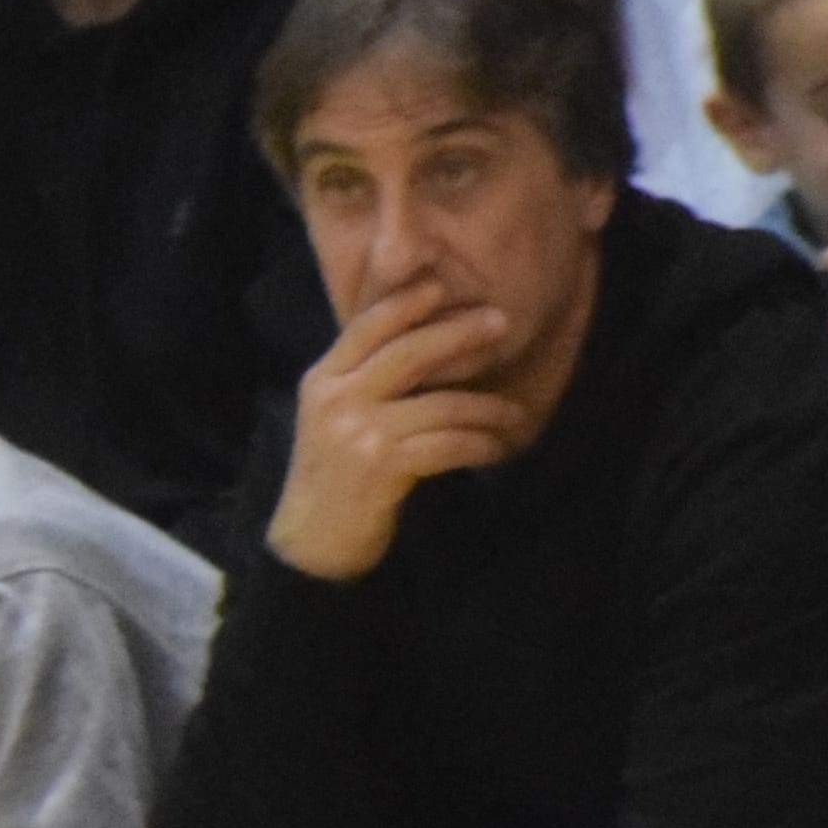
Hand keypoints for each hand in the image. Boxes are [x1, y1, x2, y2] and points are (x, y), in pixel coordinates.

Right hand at [264, 269, 536, 581]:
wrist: (313, 541)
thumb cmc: (333, 477)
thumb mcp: (334, 419)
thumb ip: (363, 383)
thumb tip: (423, 347)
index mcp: (322, 381)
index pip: (366, 327)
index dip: (406, 303)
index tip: (443, 287)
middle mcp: (337, 399)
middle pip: (409, 351)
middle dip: (459, 333)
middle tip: (500, 323)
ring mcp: (359, 432)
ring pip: (441, 403)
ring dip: (488, 407)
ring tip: (514, 414)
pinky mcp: (383, 466)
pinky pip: (450, 443)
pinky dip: (482, 445)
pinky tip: (497, 449)